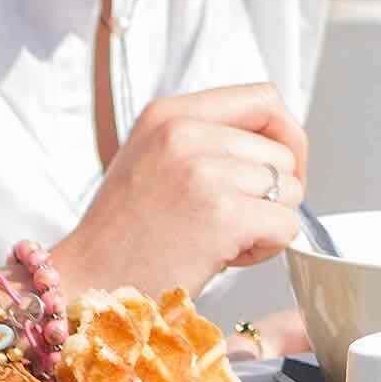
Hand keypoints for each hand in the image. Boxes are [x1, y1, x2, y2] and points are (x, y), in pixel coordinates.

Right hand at [57, 83, 307, 297]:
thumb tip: (277, 145)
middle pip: (283, 153)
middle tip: (228, 220)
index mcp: (170, 114)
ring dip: (267, 223)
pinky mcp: (223, 213)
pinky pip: (286, 225)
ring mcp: (204, 171)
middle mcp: (185, 133)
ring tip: (221, 239)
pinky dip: (266, 249)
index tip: (278, 167)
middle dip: (271, 193)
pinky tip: (227, 257)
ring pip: (290, 190)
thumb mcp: (154, 158)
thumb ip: (208, 139)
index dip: (286, 136)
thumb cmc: (123, 233)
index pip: (264, 99)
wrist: (89, 282)